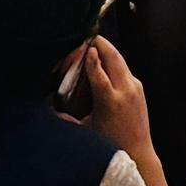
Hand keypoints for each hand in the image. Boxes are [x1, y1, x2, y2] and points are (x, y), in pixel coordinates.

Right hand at [63, 35, 153, 155]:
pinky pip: (124, 67)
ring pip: (120, 59)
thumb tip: (47, 110)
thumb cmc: (110, 143)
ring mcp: (135, 88)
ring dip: (106, 48)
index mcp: (110, 103)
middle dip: (100, 43)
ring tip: (91, 41)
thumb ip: (67, 118)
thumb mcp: (87, 130)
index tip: (85, 47)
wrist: (139, 151)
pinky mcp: (139, 88)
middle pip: (114, 58)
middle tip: (86, 34)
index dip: (91, 60)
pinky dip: (112, 59)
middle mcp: (125, 92)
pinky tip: (102, 58)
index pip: (100, 75)